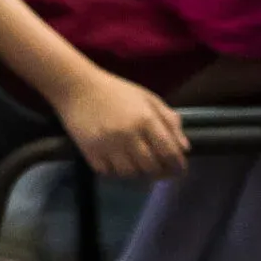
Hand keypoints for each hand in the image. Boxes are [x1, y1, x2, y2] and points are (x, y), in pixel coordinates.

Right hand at [53, 70, 188, 180]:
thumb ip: (169, 121)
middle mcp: (129, 135)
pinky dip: (115, 172)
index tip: (179, 169)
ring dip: (137, 174)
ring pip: (130, 174)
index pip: (170, 153)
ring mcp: (108, 145)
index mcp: (146, 119)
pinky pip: (108, 173)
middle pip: (151, 168)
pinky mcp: (90, 151)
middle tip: (159, 170)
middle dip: (159, 172)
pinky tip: (117, 163)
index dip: (178, 166)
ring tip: (138, 166)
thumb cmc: (115, 91)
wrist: (75, 86)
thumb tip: (184, 148)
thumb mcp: (147, 98)